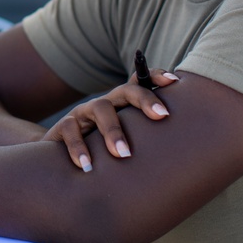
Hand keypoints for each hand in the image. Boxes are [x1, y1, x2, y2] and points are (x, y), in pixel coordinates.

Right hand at [42, 69, 178, 171]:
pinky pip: (70, 130)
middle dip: (144, 99)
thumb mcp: (123, 145)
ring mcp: (83, 113)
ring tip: (124, 155)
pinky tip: (87, 166)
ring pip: (100, 108)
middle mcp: (104, 104)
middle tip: (162, 115)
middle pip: (125, 91)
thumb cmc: (100, 155)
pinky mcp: (63, 126)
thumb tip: (183, 157)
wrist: (59, 162)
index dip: (156, 77)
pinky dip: (79, 147)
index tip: (175, 82)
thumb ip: (143, 143)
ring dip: (113, 130)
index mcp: (121, 106)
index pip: (139, 83)